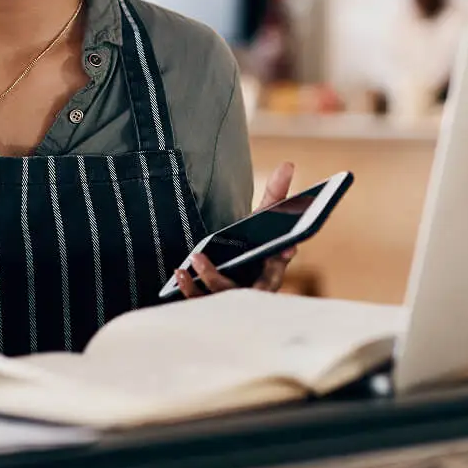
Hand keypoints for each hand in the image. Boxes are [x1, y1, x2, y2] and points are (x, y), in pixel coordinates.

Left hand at [174, 161, 297, 297]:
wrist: (236, 261)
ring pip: (217, 299)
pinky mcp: (214, 302)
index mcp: (271, 272)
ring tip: (190, 260)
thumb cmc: (255, 239)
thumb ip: (276, 195)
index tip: (282, 248)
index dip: (278, 261)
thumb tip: (288, 165)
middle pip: (239, 293)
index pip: (274, 271)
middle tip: (199, 257)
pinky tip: (180, 272)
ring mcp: (232, 299)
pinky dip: (190, 290)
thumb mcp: (265, 218)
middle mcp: (253, 291)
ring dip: (201, 281)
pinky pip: (202, 303)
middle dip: (218, 279)